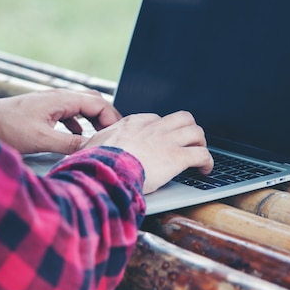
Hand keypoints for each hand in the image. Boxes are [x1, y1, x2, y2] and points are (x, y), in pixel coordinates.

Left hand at [0, 89, 121, 153]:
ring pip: (81, 107)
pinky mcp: (43, 111)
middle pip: (93, 102)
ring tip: (102, 137)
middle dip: (107, 117)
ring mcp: (51, 102)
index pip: (98, 102)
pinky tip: (78, 136)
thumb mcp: (42, 139)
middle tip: (115, 135)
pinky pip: (69, 113)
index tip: (118, 136)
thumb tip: (94, 148)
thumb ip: (69, 143)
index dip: (112, 118)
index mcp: (62, 99)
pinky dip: (79, 124)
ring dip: (94, 120)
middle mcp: (59, 97)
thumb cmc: (9, 128)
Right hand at [80, 111, 213, 193]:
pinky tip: (206, 170)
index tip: (162, 141)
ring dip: (200, 143)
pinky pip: (202, 154)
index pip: (155, 119)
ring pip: (196, 131)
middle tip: (188, 143)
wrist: (105, 170)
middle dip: (188, 130)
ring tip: (199, 156)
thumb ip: (93, 145)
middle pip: (182, 118)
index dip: (162, 130)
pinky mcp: (177, 157)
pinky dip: (208, 162)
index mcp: (132, 123)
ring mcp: (167, 141)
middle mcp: (153, 128)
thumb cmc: (95, 162)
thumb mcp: (90, 147)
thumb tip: (82, 149)